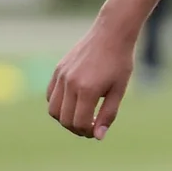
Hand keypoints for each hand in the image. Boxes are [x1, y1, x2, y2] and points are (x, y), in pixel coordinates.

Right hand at [46, 17, 137, 139]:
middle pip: (64, 119)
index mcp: (87, 90)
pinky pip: (51, 95)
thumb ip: (108, 114)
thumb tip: (98, 136)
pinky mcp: (58, 70)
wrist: (111, 34)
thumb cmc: (120, 62)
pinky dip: (58, 105)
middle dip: (76, 129)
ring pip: (54, 110)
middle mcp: (70, 84)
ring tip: (81, 117)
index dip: (87, 132)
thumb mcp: (119, 89)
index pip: (79, 123)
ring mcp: (61, 76)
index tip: (96, 131)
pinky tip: (73, 103)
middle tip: (89, 128)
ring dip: (65, 119)